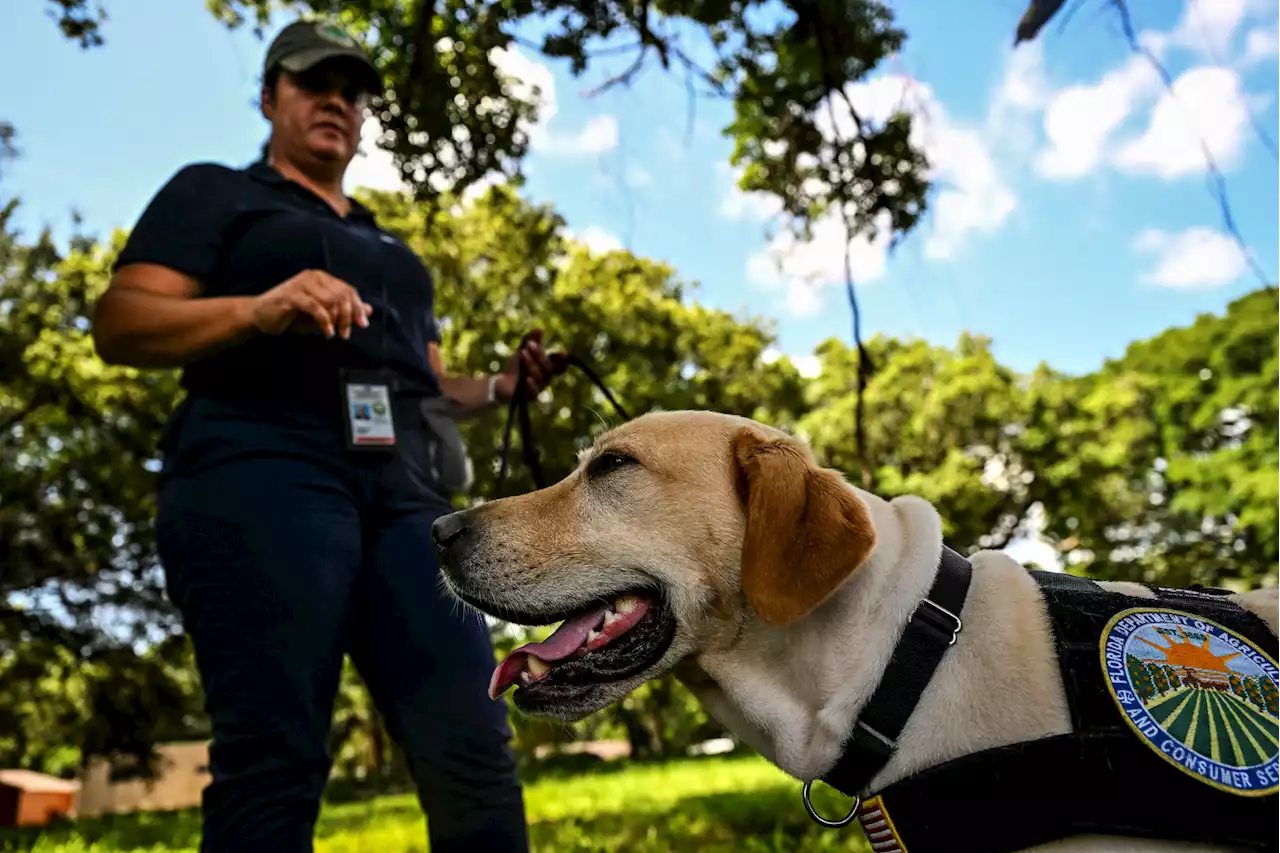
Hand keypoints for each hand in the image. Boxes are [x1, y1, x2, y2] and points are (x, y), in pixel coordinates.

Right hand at [248, 269, 372, 339]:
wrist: (261, 316)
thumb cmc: (292, 315)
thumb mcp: (323, 314)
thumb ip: (344, 311)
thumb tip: (369, 310)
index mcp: (322, 278)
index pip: (348, 290)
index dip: (358, 307)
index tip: (363, 324)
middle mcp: (314, 277)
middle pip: (342, 295)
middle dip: (348, 316)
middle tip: (346, 334)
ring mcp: (302, 284)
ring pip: (331, 301)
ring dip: (337, 321)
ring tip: (335, 334)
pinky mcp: (292, 295)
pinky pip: (316, 307)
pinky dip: (324, 322)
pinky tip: (327, 333)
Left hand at [494, 329, 565, 401]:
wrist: (502, 383)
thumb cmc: (516, 367)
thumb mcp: (523, 351)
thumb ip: (531, 340)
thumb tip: (540, 329)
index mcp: (548, 369)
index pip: (560, 366)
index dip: (563, 360)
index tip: (563, 351)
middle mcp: (546, 379)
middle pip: (548, 367)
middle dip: (539, 354)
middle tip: (530, 344)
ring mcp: (539, 388)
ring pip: (540, 377)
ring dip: (531, 364)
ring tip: (522, 353)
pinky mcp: (530, 397)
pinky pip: (534, 392)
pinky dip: (531, 385)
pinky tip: (526, 378)